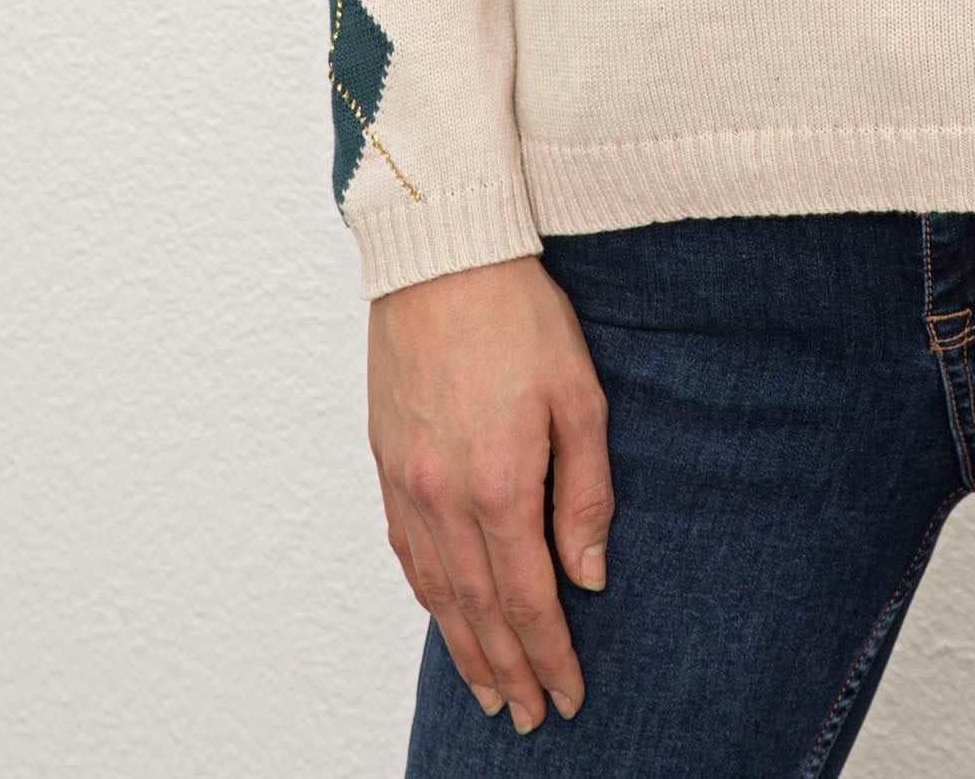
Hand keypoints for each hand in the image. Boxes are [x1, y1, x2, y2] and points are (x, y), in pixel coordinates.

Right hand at [369, 255, 613, 733]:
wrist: (442, 258)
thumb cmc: (519, 315)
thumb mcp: (580, 394)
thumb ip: (584, 490)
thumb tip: (588, 573)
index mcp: (500, 482)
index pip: (527, 597)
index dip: (549, 653)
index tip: (567, 695)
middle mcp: (444, 495)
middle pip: (478, 609)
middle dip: (507, 669)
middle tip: (528, 716)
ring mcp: (407, 482)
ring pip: (436, 590)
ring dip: (463, 647)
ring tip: (489, 688)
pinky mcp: (385, 462)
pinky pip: (406, 550)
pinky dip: (428, 594)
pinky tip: (445, 613)